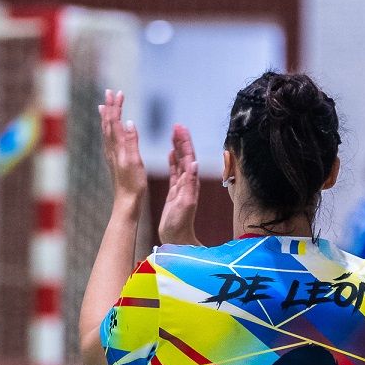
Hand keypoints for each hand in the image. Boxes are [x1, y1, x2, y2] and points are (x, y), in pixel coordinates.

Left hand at [98, 89, 145, 203]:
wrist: (126, 203)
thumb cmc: (133, 185)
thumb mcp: (135, 162)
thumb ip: (131, 141)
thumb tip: (128, 122)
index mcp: (118, 148)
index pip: (115, 122)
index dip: (115, 107)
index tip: (116, 93)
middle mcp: (112, 150)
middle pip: (109, 124)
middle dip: (110, 107)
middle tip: (110, 92)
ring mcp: (112, 156)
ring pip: (107, 131)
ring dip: (107, 117)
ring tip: (105, 106)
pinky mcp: (115, 162)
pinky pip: (109, 140)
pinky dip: (109, 129)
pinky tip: (111, 130)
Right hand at [159, 124, 199, 244]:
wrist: (177, 238)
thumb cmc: (180, 223)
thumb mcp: (185, 202)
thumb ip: (190, 183)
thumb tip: (194, 164)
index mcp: (190, 182)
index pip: (188, 157)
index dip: (184, 143)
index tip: (179, 129)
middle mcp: (188, 182)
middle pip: (185, 156)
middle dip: (181, 140)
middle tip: (177, 126)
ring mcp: (182, 186)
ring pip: (180, 162)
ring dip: (177, 147)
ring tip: (174, 133)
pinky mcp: (175, 192)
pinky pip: (174, 172)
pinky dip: (173, 161)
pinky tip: (170, 153)